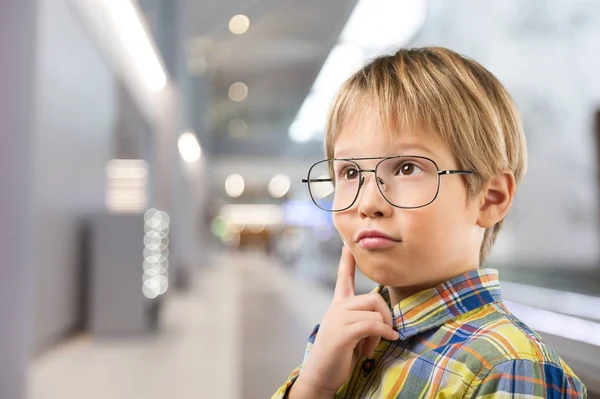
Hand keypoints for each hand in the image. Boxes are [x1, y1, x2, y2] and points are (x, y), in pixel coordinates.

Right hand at [290, 246, 398, 397]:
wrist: (321, 375)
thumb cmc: (339, 355)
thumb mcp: (351, 332)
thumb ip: (362, 319)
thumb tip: (384, 317)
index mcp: (338, 305)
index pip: (342, 277)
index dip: (346, 260)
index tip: (348, 243)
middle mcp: (337, 308)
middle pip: (373, 298)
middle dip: (386, 316)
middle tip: (385, 333)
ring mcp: (339, 319)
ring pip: (375, 312)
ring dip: (382, 330)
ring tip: (373, 345)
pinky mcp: (344, 332)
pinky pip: (373, 324)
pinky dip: (384, 333)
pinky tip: (388, 340)